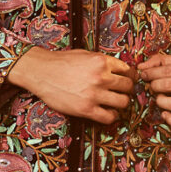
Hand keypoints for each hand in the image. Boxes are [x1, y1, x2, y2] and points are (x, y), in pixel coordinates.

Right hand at [9, 47, 134, 123]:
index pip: (127, 70)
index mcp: (101, 61)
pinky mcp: (86, 109)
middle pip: (128, 86)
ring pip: (123, 102)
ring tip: (116, 103)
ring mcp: (94, 94)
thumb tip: (116, 69)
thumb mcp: (84, 54)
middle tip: (123, 92)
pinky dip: (112, 116)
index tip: (128, 80)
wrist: (40, 72)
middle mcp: (101, 77)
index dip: (129, 76)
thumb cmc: (60, 62)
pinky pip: (109, 117)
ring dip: (122, 103)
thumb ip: (101, 61)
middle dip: (127, 90)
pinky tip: (108, 113)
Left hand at [139, 54, 170, 128]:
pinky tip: (166, 114)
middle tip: (152, 86)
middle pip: (168, 86)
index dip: (150, 73)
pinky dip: (170, 120)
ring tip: (159, 98)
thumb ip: (165, 61)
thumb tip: (141, 66)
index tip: (144, 75)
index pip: (167, 70)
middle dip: (154, 87)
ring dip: (160, 102)